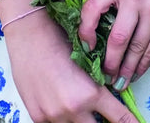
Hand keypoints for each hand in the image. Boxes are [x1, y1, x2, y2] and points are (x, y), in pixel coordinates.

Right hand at [3, 8, 136, 122]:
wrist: (30, 35)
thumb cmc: (61, 40)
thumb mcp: (87, 62)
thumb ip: (98, 86)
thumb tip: (109, 97)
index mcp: (91, 93)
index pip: (119, 118)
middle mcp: (74, 109)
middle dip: (102, 121)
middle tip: (104, 114)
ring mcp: (54, 116)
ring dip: (82, 119)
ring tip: (80, 103)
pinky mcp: (38, 118)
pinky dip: (62, 117)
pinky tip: (60, 103)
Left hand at [78, 0, 149, 88]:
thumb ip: (114, 9)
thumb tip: (95, 45)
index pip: (93, 6)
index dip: (85, 30)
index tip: (87, 48)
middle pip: (117, 37)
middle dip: (110, 62)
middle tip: (105, 76)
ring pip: (135, 48)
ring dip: (126, 70)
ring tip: (119, 82)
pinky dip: (141, 67)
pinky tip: (135, 74)